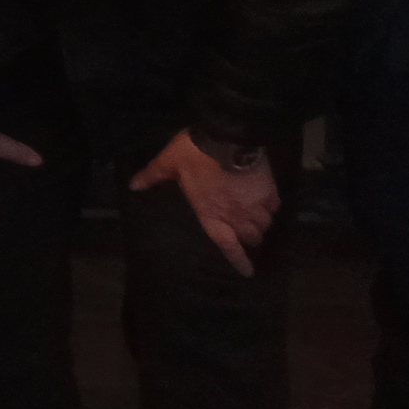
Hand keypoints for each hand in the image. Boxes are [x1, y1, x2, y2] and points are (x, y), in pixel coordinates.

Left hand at [131, 131, 279, 275]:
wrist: (227, 136)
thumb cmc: (194, 153)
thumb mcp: (168, 163)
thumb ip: (152, 176)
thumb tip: (133, 186)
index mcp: (210, 213)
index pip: (227, 245)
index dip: (238, 260)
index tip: (248, 271)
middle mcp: (235, 215)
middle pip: (251, 237)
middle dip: (250, 239)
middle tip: (247, 235)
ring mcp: (255, 204)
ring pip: (265, 224)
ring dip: (261, 225)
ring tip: (257, 220)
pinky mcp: (269, 190)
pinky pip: (275, 207)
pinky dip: (271, 208)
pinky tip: (267, 203)